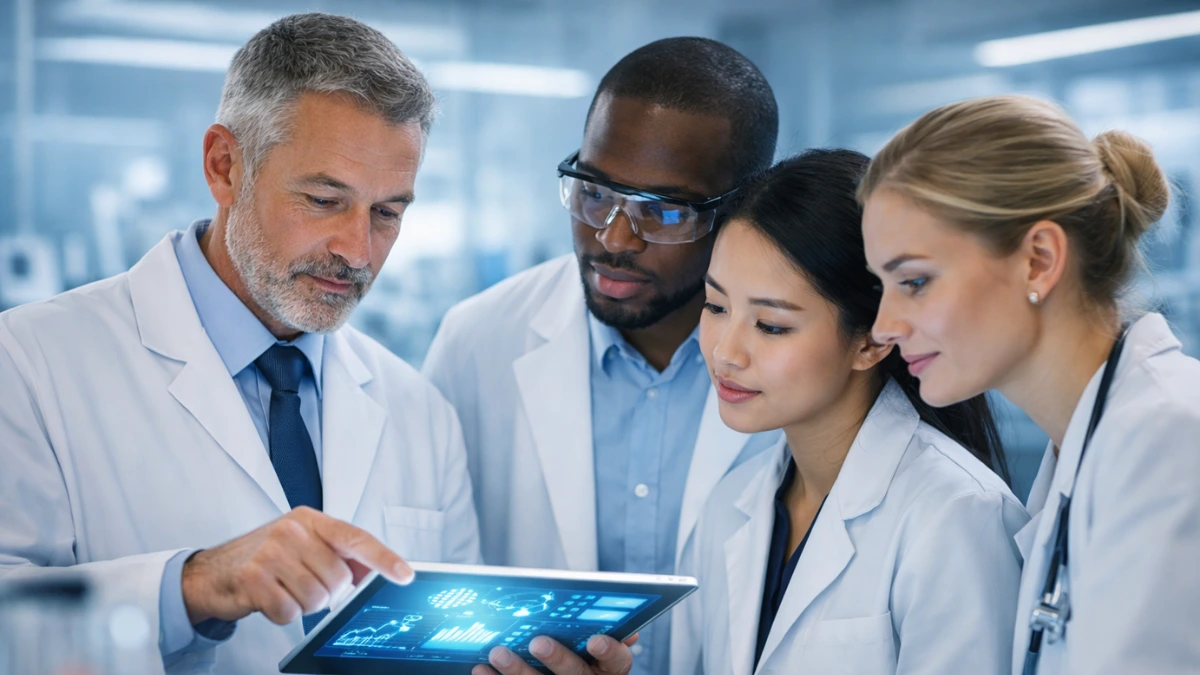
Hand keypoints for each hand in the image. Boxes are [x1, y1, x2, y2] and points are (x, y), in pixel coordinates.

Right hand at [181, 506, 412, 624]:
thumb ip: (337, 554)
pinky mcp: (253, 579)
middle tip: (307, 587)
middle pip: (338, 578)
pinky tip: (270, 599)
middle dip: (329, 594)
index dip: (383, 558)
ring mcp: (270, 553)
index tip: (404, 575)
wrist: (211, 572)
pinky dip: (283, 614)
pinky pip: (290, 613)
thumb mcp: (302, 545)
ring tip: (286, 591)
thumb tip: (374, 573)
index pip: (355, 538)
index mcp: (309, 520)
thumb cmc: (264, 557)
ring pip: (316, 598)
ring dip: (305, 605)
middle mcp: (291, 531)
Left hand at [472, 633, 636, 674]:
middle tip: (538, 642)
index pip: (617, 660)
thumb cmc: (577, 652)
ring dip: (517, 671)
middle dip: (557, 659)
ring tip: (498, 652)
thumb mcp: (594, 644)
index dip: (607, 650)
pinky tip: (481, 670)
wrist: (558, 674)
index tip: (594, 639)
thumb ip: (599, 626)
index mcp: (609, 668)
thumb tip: (612, 617)